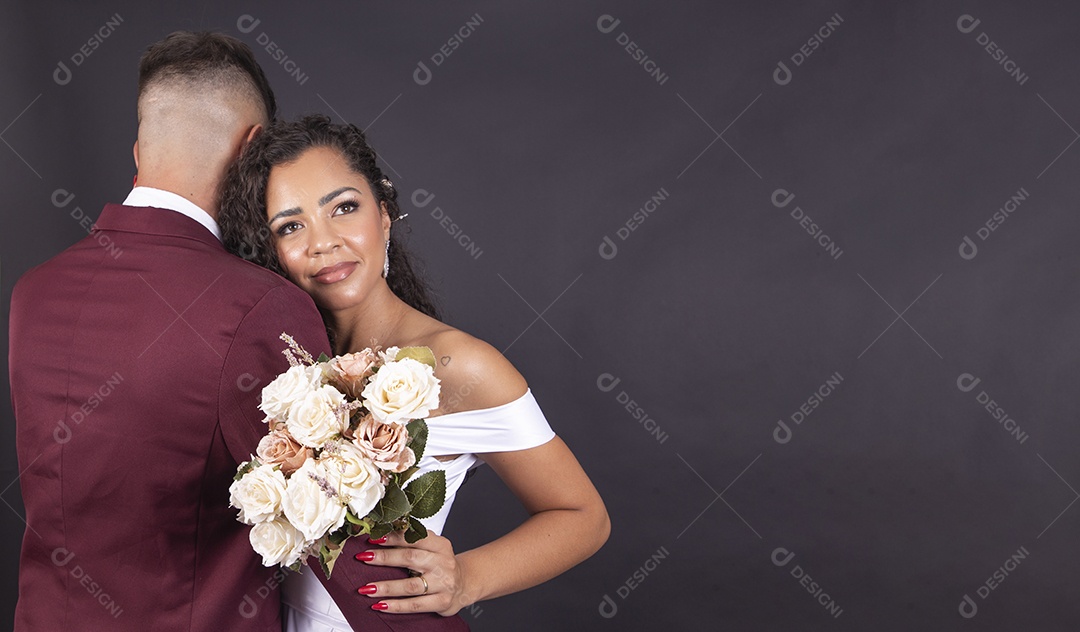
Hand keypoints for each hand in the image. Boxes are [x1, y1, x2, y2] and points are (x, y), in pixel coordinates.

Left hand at [354, 530, 471, 615]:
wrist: (465, 583)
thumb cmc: (442, 564)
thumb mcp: (433, 548)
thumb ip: (413, 542)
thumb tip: (381, 536)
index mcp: (440, 545)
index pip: (414, 538)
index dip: (392, 537)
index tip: (373, 538)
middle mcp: (443, 562)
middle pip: (410, 558)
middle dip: (385, 558)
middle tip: (364, 558)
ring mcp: (444, 583)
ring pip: (410, 585)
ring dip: (386, 587)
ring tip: (367, 588)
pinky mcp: (442, 602)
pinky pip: (415, 604)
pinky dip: (396, 606)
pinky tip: (381, 605)